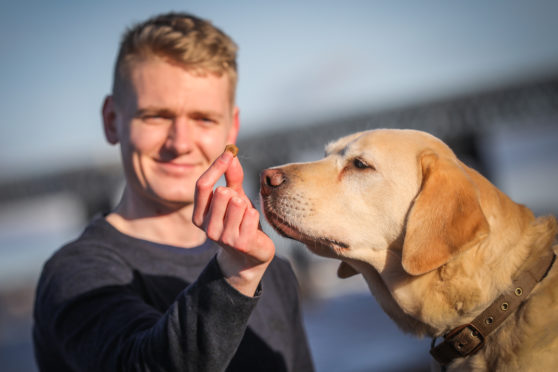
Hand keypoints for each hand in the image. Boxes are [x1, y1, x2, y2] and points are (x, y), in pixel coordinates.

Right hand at [193, 149, 274, 295]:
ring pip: (237, 203)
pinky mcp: (241, 243)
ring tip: (246, 217)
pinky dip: (255, 215)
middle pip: (221, 193)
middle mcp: (207, 228)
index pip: (202, 185)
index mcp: (199, 216)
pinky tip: (252, 226)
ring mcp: (223, 238)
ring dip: (246, 206)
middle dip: (235, 194)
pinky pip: (251, 215)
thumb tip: (231, 153)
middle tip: (240, 205)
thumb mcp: (235, 197)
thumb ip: (232, 177)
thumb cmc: (240, 222)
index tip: (229, 153)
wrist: (251, 256)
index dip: (216, 167)